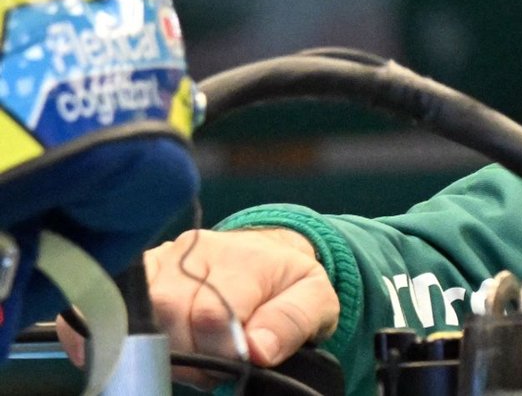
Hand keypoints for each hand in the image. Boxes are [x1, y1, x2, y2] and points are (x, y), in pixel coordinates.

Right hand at [56, 229, 338, 386]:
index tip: (235, 365)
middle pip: (168, 311)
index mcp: (244, 258)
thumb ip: (291, 322)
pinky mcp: (138, 272)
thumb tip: (256, 350)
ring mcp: (161, 260)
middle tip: (211, 369)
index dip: (217, 350)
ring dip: (158, 348)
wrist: (270, 255)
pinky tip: (131, 352)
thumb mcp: (316, 300)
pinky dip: (112, 332)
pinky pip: (107, 301)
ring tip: (189, 356)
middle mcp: (196, 251)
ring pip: (137, 310)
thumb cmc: (289, 284)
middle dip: (188, 353)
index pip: (213, 309)